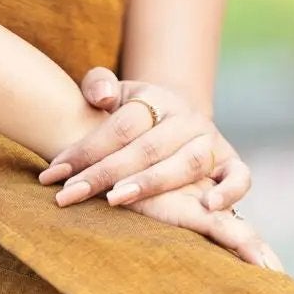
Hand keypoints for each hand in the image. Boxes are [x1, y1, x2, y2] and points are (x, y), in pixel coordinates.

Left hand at [42, 68, 281, 268]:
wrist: (177, 120)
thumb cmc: (134, 115)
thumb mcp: (115, 93)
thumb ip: (98, 85)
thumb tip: (100, 96)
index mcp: (157, 99)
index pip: (120, 125)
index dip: (85, 149)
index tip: (53, 174)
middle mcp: (187, 119)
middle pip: (146, 147)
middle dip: (104, 173)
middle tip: (70, 195)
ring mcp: (210, 141)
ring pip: (185, 163)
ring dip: (151, 183)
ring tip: (116, 200)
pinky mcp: (230, 163)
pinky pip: (240, 177)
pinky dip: (230, 191)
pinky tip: (209, 208)